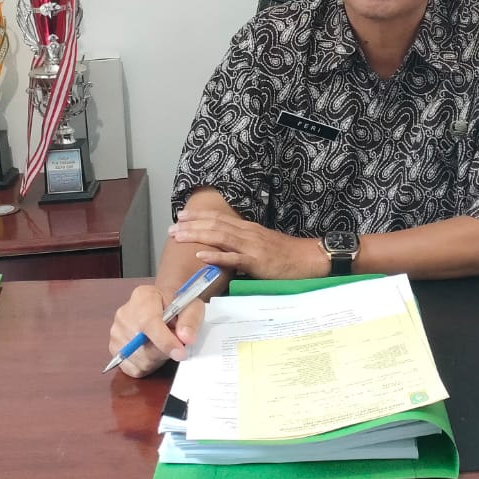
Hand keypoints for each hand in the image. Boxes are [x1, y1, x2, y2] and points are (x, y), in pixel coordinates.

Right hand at [107, 283, 205, 377]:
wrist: (163, 305)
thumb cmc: (176, 304)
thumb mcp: (191, 305)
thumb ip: (191, 320)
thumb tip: (186, 338)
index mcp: (143, 297)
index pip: (149, 323)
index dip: (165, 341)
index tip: (180, 353)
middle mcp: (124, 314)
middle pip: (144, 345)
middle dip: (165, 350)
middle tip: (175, 340)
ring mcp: (116, 332)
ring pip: (141, 360)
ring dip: (158, 358)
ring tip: (163, 343)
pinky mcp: (114, 349)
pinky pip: (135, 368)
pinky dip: (148, 365)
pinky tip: (154, 351)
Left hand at [170, 209, 326, 279]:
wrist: (307, 258)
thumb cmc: (285, 254)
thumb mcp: (262, 244)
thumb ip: (244, 244)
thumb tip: (226, 247)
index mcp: (247, 228)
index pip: (219, 218)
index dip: (198, 217)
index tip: (181, 216)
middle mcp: (246, 233)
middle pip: (214, 225)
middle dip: (191, 225)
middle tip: (171, 227)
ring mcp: (250, 246)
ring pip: (219, 237)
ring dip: (196, 235)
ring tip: (179, 237)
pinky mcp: (256, 262)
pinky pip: (232, 258)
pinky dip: (215, 256)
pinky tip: (200, 256)